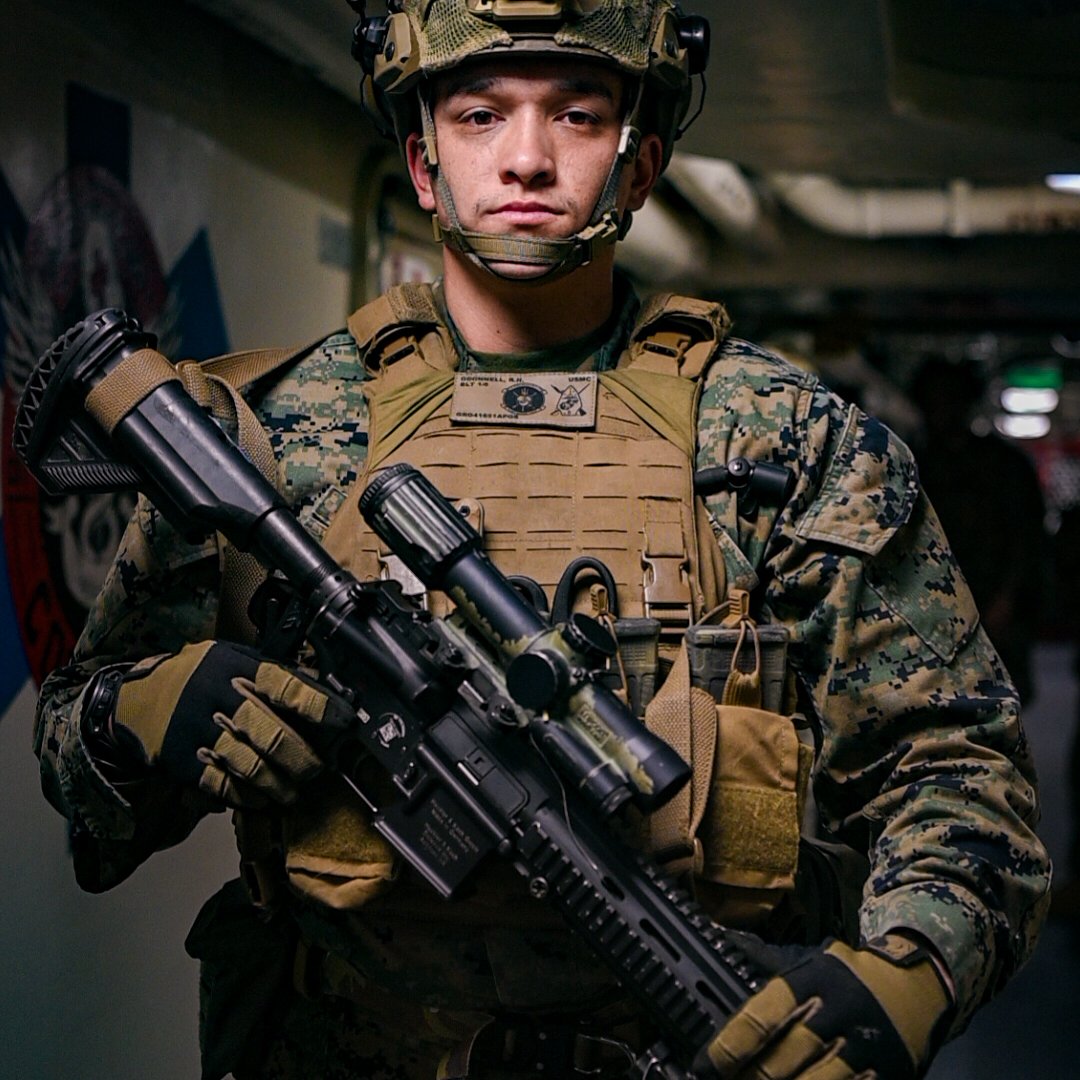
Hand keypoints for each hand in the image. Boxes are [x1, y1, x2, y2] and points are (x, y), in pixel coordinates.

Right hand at [91, 640, 348, 807]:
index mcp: (237, 668)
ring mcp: (200, 732)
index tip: (344, 721)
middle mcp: (219, 698)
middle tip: (320, 768)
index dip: (320, 707)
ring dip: (281, 784)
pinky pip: (224, 785)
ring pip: (252, 765)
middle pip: (273, 734)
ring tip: (296, 790)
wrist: (136, 700)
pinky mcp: (185, 761)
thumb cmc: (199, 677)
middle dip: (304, 757)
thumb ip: (274, 675)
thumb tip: (324, 693)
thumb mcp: (234, 659)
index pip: (287, 687)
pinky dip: (249, 796)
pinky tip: (264, 798)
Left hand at [695, 933, 952, 1079]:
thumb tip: (723, 959)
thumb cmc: (849, 975)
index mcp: (812, 981)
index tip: (707, 1064)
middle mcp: (837, 1013)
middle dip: (752, 1077)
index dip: (728, 1047)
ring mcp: (865, 1048)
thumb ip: (766, 969)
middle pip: (783, 1059)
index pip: (761, 1018)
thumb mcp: (810, 962)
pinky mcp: (888, 1073)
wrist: (916, 985)